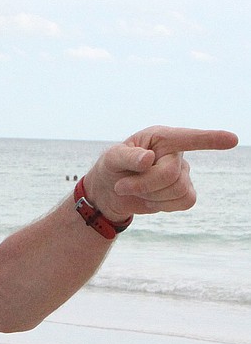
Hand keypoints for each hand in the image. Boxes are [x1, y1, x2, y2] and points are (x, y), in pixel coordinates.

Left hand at [83, 126, 237, 221]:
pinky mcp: (184, 192)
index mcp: (161, 138)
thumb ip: (127, 157)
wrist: (110, 191)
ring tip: (136, 189)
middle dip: (144, 184)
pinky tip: (151, 199)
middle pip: (171, 174)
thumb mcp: (111, 159)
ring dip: (151, 195)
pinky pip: (185, 202)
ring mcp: (183, 173)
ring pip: (177, 190)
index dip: (210, 139)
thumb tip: (148, 159)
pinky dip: (163, 205)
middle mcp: (176, 153)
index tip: (232, 140)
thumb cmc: (112, 168)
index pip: (188, 138)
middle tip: (122, 185)